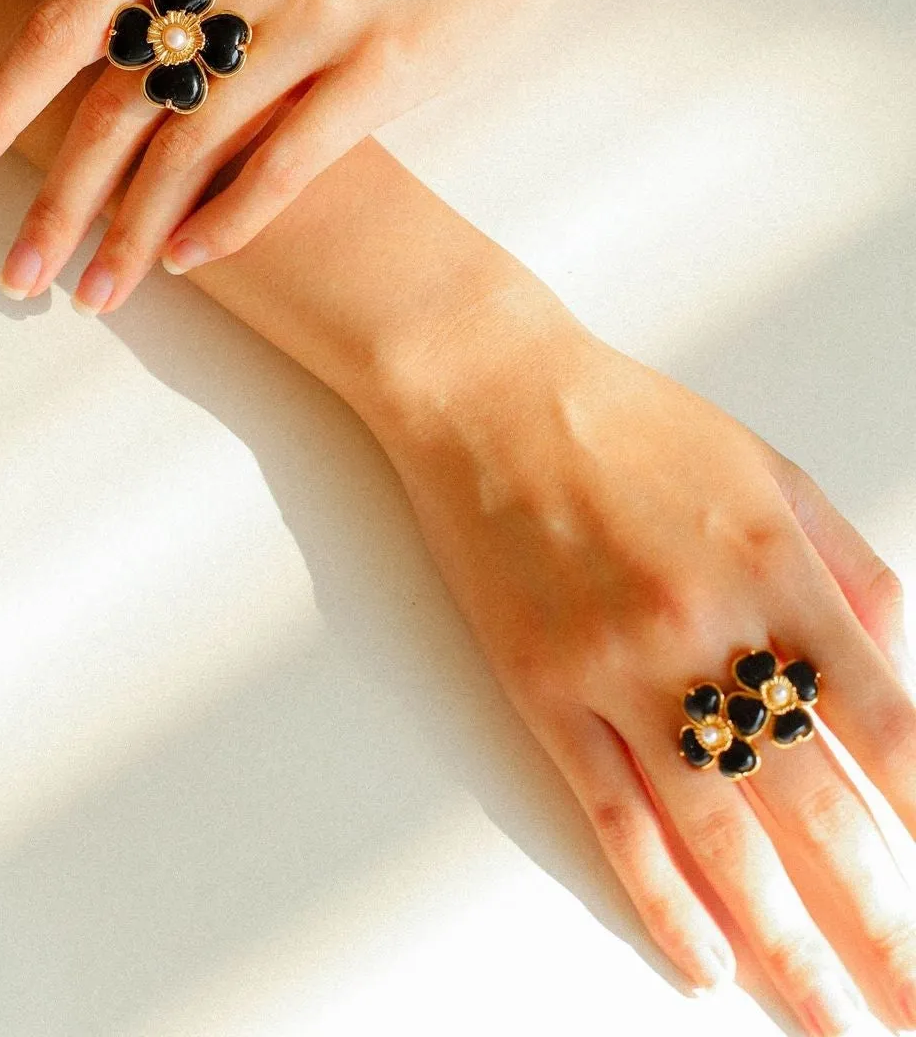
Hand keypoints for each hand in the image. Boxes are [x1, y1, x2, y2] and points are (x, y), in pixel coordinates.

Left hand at [0, 0, 610, 308]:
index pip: (67, 27)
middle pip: (118, 105)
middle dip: (55, 200)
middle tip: (14, 274)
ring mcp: (312, 20)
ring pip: (193, 147)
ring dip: (133, 232)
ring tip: (94, 294)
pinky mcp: (381, 69)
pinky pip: (288, 161)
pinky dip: (230, 217)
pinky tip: (188, 261)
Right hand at [373, 328, 915, 1031]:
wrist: (492, 393)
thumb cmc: (635, 425)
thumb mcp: (773, 475)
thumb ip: (852, 578)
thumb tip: (903, 685)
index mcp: (778, 570)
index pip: (889, 729)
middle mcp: (706, 630)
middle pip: (819, 809)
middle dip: (885, 924)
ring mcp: (618, 669)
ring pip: (720, 839)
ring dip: (788, 948)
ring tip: (834, 1022)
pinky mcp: (543, 690)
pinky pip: (614, 816)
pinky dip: (662, 899)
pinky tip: (706, 961)